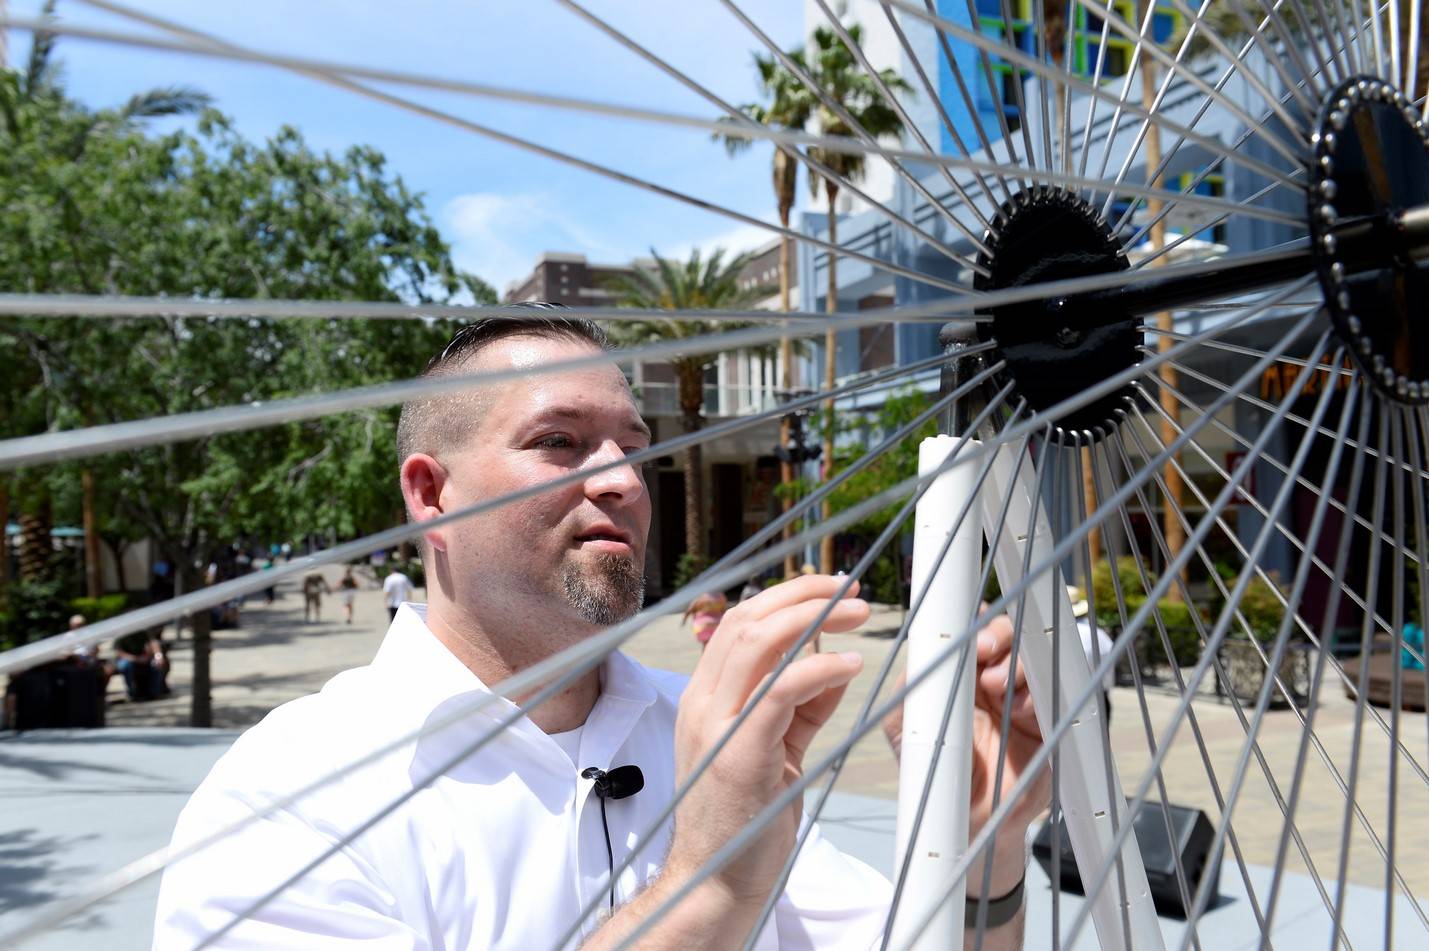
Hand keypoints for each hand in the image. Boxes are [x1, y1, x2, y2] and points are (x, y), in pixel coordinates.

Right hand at [668, 576, 868, 908]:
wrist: (716, 880)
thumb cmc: (748, 817)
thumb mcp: (777, 747)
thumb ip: (801, 704)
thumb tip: (836, 662)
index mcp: (707, 696)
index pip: (741, 621)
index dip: (789, 596)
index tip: (833, 590)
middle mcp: (703, 702)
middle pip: (747, 619)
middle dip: (803, 594)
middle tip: (851, 593)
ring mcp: (716, 726)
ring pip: (756, 642)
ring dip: (813, 618)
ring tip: (856, 616)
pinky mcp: (738, 755)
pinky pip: (780, 692)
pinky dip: (820, 669)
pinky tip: (851, 665)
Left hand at [881, 615, 1049, 894]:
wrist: (967, 821)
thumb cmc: (932, 768)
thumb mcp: (904, 724)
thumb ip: (910, 686)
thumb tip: (922, 649)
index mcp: (959, 671)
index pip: (972, 631)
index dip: (974, 624)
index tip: (967, 634)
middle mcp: (991, 679)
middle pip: (1007, 635)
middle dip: (998, 634)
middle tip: (984, 649)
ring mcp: (1020, 699)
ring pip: (1031, 660)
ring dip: (1015, 664)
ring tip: (995, 685)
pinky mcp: (1045, 724)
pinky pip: (1051, 697)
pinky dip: (1037, 694)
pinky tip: (1022, 708)